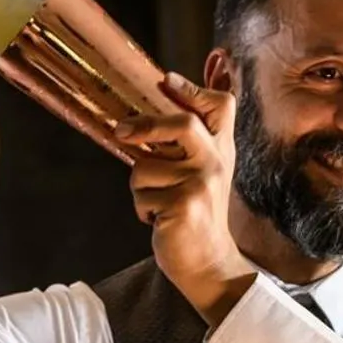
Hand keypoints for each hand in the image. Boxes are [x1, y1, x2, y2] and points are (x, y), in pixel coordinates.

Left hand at [115, 72, 254, 326]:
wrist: (208, 261)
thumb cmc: (197, 215)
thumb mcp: (202, 174)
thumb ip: (189, 145)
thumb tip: (149, 114)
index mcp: (221, 150)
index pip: (220, 107)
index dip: (193, 89)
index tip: (167, 81)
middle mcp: (215, 163)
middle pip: (183, 124)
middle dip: (146, 125)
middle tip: (121, 131)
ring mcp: (201, 184)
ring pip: (144, 167)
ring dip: (140, 187)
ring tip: (158, 203)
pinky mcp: (184, 206)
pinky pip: (141, 195)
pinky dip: (142, 209)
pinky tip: (159, 220)